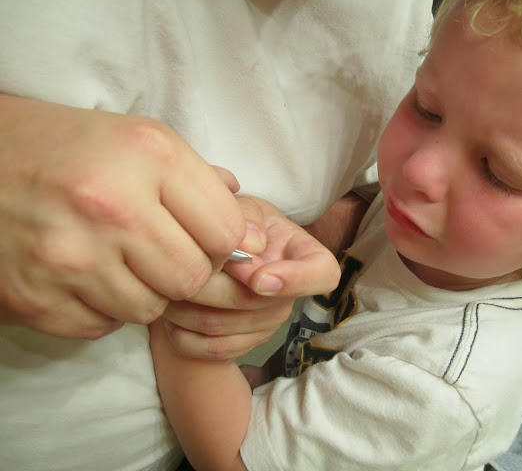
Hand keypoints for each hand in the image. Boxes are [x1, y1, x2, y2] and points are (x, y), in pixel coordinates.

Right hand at [0, 94, 246, 338]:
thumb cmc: (64, 146)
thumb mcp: (137, 138)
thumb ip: (199, 181)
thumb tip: (252, 235)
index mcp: (147, 157)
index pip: (226, 230)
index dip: (224, 241)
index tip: (206, 237)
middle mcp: (112, 208)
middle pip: (192, 278)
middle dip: (186, 269)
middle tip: (161, 251)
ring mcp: (71, 259)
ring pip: (152, 309)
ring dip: (146, 291)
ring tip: (119, 260)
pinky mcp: (37, 299)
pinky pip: (104, 326)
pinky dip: (104, 308)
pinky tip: (86, 276)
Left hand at [161, 196, 340, 358]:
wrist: (218, 248)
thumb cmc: (238, 222)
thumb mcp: (244, 205)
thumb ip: (245, 217)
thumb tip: (249, 247)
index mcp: (304, 255)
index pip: (323, 274)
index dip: (296, 281)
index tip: (259, 278)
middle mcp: (290, 296)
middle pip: (255, 304)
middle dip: (212, 284)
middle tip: (179, 265)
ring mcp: (268, 324)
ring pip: (222, 326)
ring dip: (185, 305)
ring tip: (166, 281)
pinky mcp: (243, 345)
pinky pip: (208, 349)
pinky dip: (180, 331)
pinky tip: (170, 308)